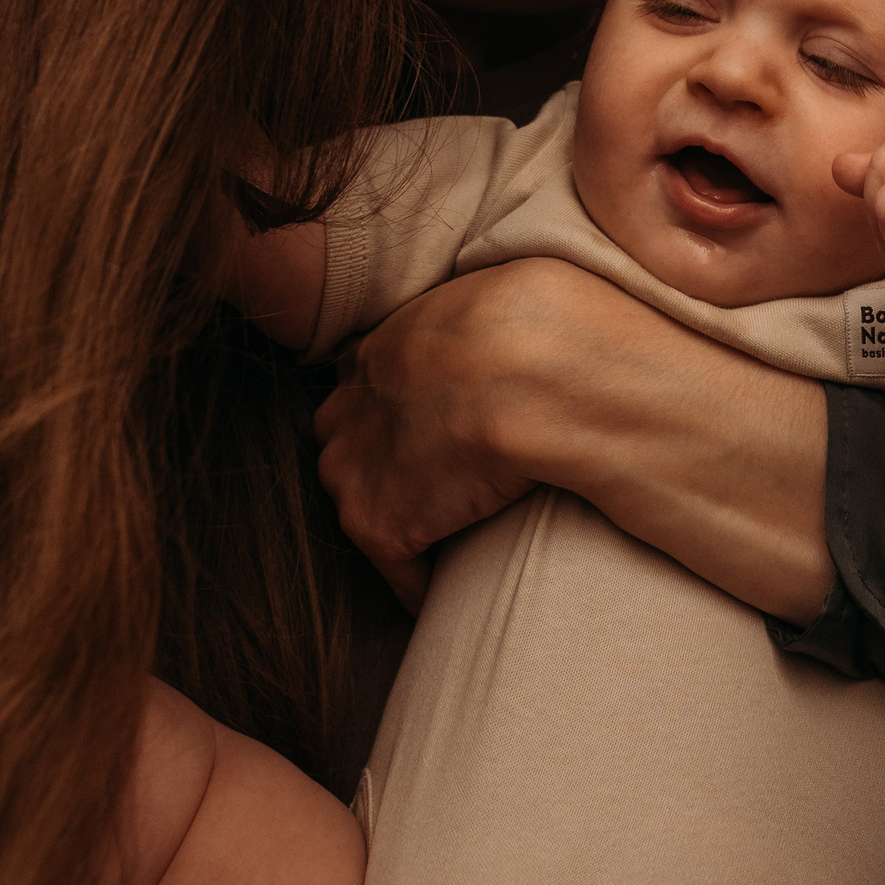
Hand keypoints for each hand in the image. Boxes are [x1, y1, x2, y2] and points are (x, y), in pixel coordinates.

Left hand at [314, 262, 563, 608]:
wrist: (536, 367)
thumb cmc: (538, 321)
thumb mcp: (494, 292)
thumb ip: (471, 314)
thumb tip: (503, 317)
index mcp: (380, 348)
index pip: (367, 387)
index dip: (399, 409)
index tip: (435, 427)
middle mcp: (351, 407)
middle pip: (345, 443)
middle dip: (378, 461)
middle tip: (438, 480)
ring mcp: (356, 469)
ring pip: (359, 501)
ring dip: (397, 517)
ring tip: (446, 537)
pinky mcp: (378, 524)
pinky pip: (394, 568)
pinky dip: (421, 584)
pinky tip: (453, 591)